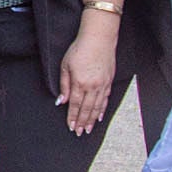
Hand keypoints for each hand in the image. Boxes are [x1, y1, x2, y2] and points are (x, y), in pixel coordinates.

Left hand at [57, 17, 120, 135]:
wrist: (99, 38)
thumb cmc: (79, 49)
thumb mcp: (65, 65)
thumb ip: (64, 85)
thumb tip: (61, 101)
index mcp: (79, 83)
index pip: (75, 105)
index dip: (72, 117)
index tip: (71, 127)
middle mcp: (92, 86)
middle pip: (86, 109)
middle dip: (82, 122)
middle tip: (79, 133)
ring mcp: (102, 84)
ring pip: (97, 107)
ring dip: (92, 120)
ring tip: (88, 129)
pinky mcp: (109, 81)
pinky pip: (105, 99)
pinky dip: (102, 109)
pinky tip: (98, 116)